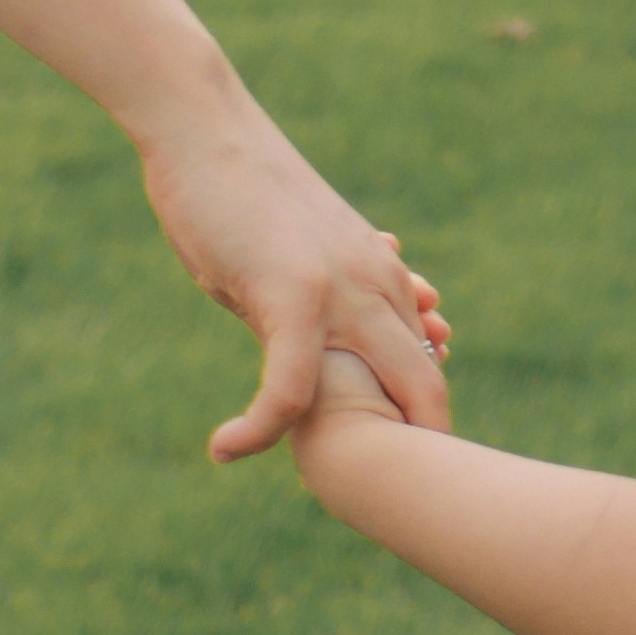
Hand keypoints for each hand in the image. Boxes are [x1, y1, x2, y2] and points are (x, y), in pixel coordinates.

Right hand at [144, 105, 450, 462]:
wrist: (209, 129)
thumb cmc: (246, 190)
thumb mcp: (304, 247)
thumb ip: (331, 290)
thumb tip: (331, 323)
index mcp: (382, 275)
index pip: (424, 360)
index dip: (419, 418)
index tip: (402, 465)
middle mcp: (377, 284)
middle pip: (426, 384)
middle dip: (420, 449)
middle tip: (396, 504)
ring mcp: (339, 290)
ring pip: (380, 390)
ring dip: (363, 453)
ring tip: (334, 493)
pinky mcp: (290, 293)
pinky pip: (292, 384)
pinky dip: (263, 426)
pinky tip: (227, 448)